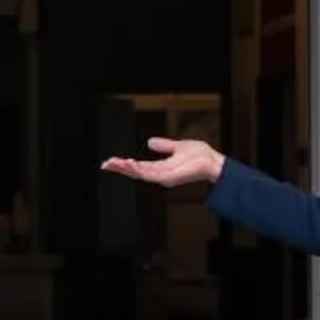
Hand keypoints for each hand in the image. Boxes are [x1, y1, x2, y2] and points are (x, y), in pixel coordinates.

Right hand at [101, 137, 222, 189]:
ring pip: (140, 174)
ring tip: (113, 163)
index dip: (125, 165)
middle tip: (106, 164)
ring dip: (126, 168)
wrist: (213, 162)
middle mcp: (160, 175)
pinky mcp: (169, 178)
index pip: (139, 167)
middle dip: (121, 168)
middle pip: (136, 172)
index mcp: (161, 168)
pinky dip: (138, 169)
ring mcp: (164, 177)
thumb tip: (150, 142)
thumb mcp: (177, 146)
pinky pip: (150, 174)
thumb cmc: (200, 156)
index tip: (112, 161)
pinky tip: (129, 164)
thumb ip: (164, 146)